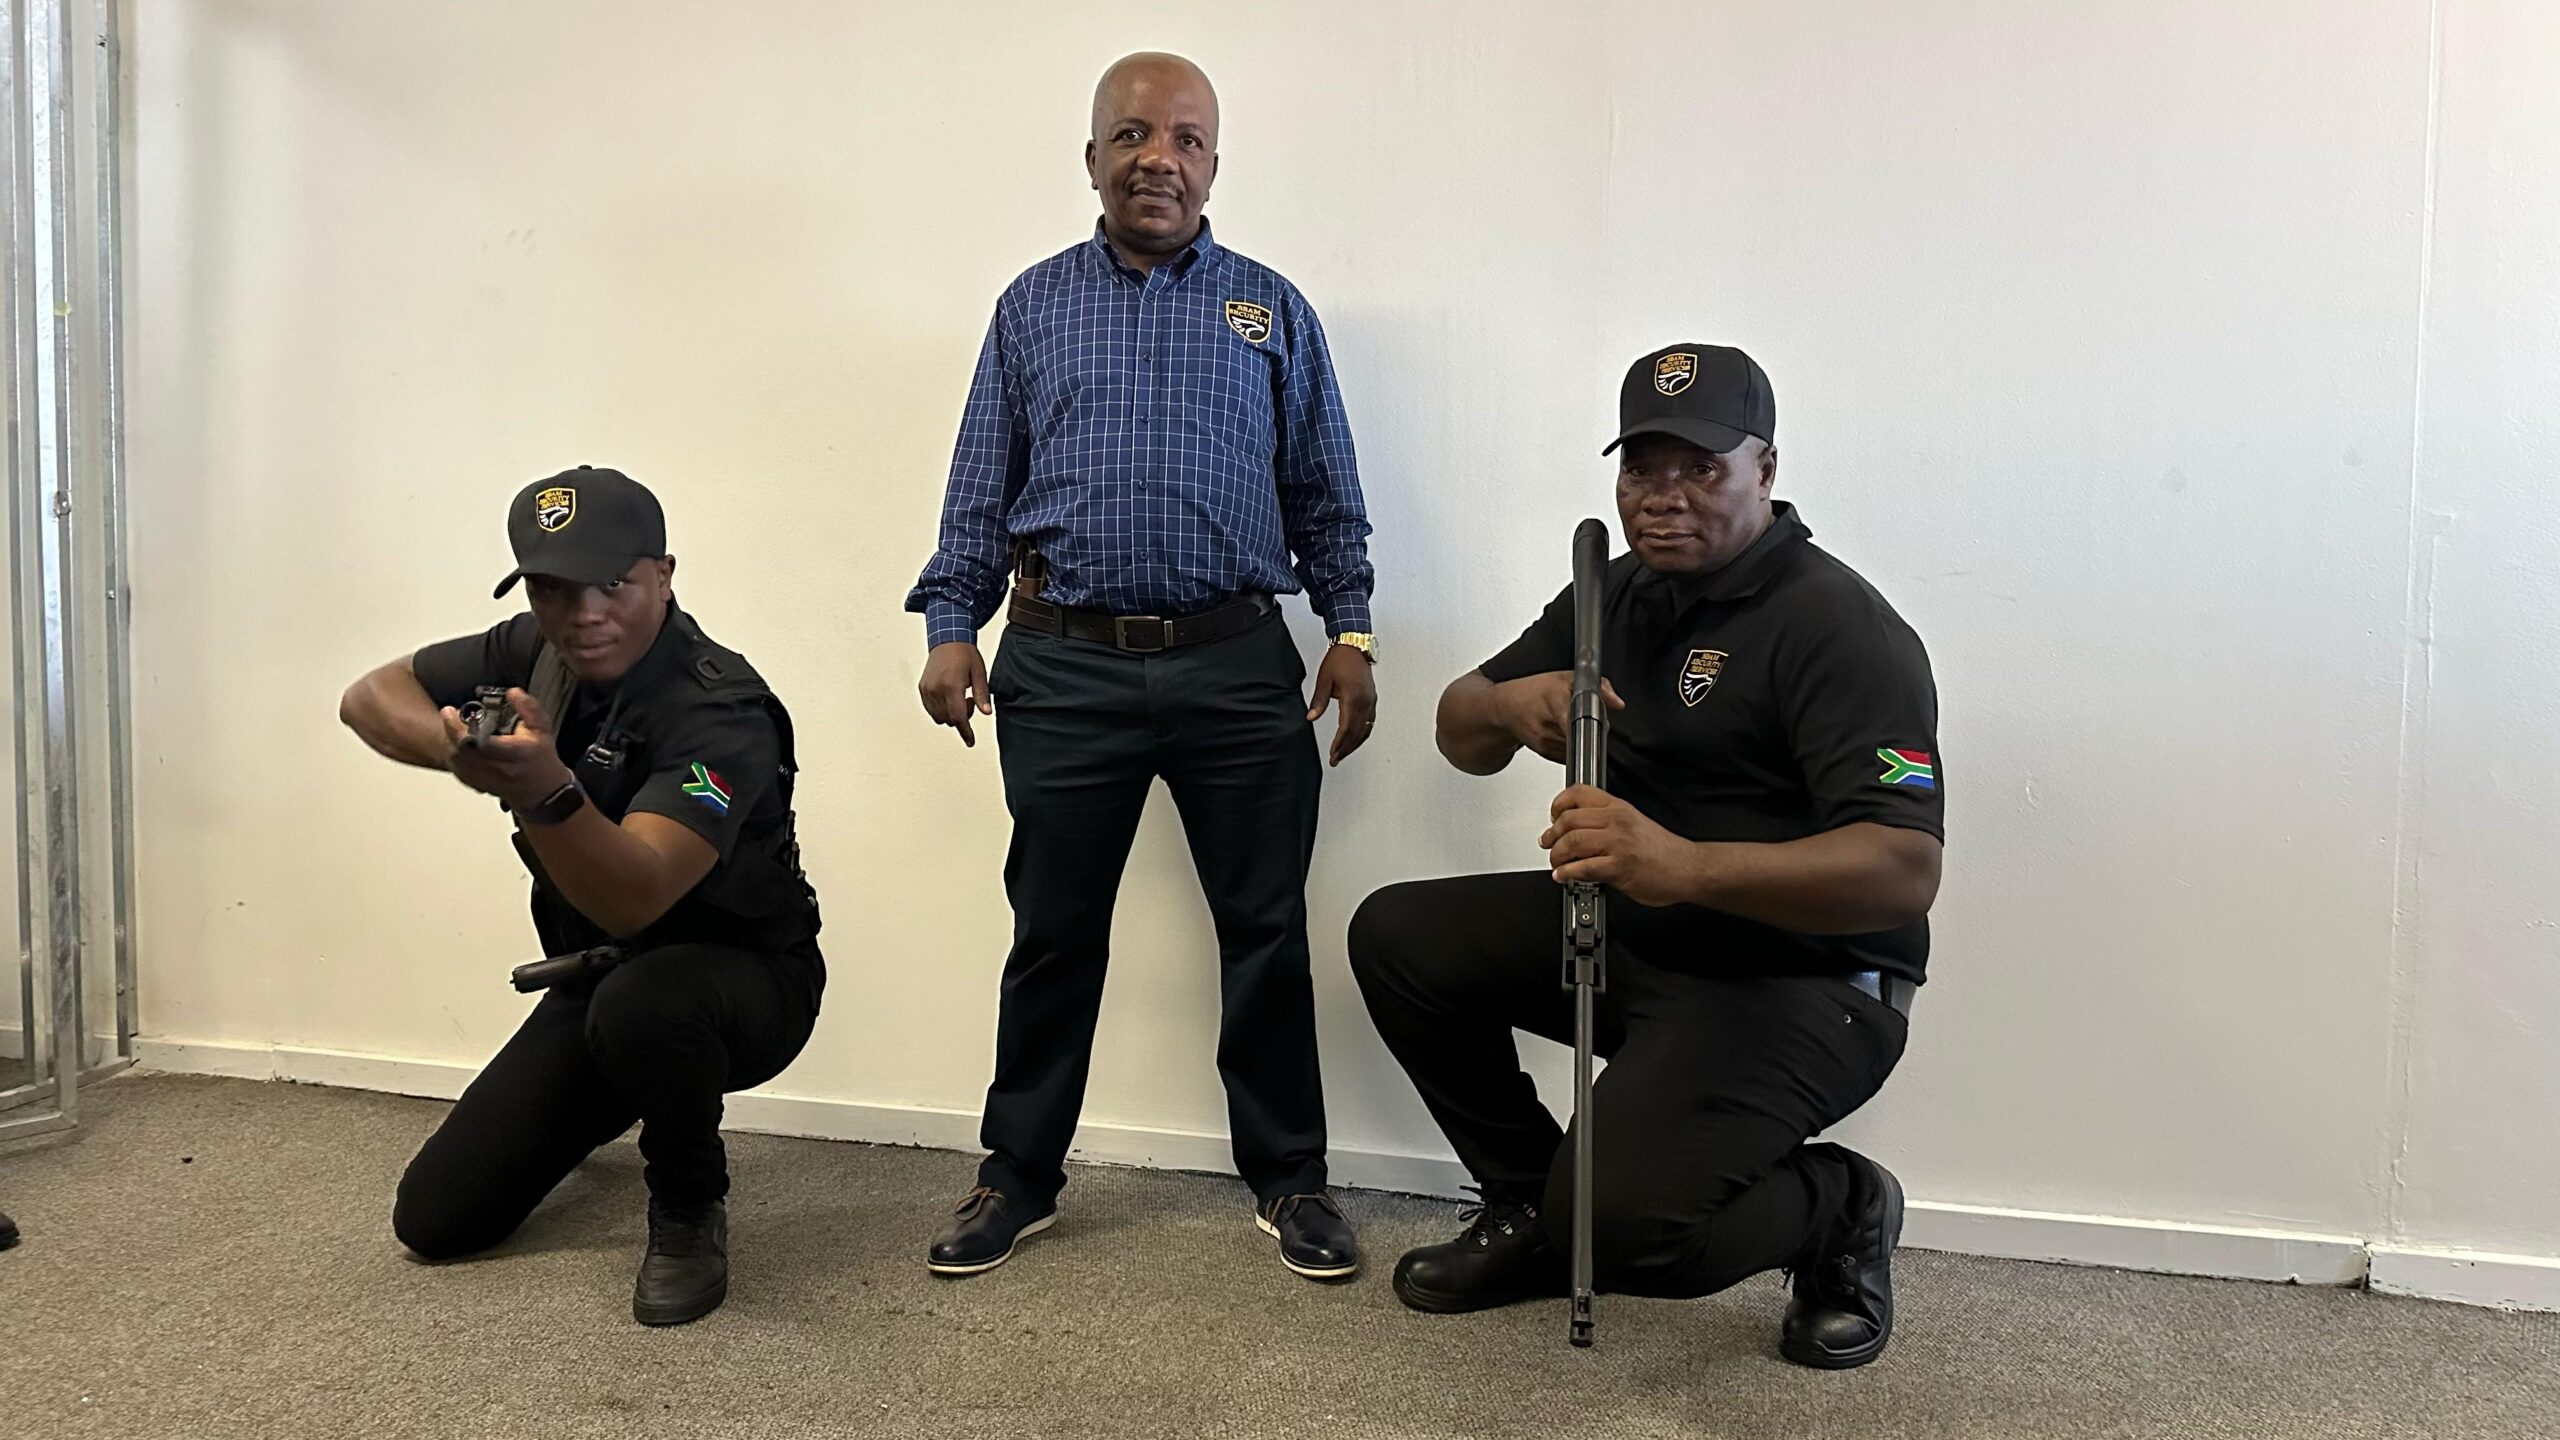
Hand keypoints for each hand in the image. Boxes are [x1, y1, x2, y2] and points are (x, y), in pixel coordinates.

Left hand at [441, 688, 573, 809]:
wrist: (542, 790)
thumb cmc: (541, 758)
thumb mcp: (542, 729)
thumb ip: (529, 708)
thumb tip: (513, 693)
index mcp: (514, 753)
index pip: (479, 741)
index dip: (461, 726)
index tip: (453, 710)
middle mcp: (498, 768)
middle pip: (462, 750)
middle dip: (451, 730)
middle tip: (450, 714)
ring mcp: (485, 779)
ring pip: (456, 761)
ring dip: (450, 741)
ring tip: (454, 726)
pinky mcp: (477, 784)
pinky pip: (457, 769)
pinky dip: (453, 755)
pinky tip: (458, 745)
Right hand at [919, 641, 991, 746]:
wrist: (948, 639)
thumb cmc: (964, 653)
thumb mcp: (979, 674)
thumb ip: (982, 695)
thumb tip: (986, 712)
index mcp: (951, 686)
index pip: (958, 717)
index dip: (966, 731)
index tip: (970, 741)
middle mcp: (936, 689)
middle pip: (948, 719)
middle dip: (961, 718)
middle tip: (969, 701)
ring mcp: (927, 689)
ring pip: (938, 717)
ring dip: (950, 714)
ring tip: (958, 696)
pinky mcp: (922, 688)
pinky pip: (930, 709)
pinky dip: (940, 709)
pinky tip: (949, 696)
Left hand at [1306, 644, 1378, 766]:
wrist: (1354, 645)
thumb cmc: (1339, 659)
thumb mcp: (1324, 680)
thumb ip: (1318, 701)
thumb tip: (1311, 717)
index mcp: (1353, 696)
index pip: (1346, 728)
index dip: (1339, 744)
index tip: (1333, 754)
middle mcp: (1365, 700)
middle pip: (1357, 732)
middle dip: (1346, 748)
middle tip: (1336, 759)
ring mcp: (1371, 700)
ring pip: (1366, 729)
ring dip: (1355, 743)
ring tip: (1344, 753)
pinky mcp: (1372, 698)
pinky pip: (1370, 721)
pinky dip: (1363, 733)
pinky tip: (1356, 739)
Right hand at [1495, 672, 1624, 763]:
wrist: (1507, 706)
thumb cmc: (1535, 691)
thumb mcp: (1566, 677)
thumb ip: (1598, 686)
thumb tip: (1617, 703)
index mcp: (1553, 697)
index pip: (1576, 717)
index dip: (1592, 723)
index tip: (1601, 724)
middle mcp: (1546, 722)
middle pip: (1584, 733)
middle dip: (1594, 728)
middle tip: (1591, 717)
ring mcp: (1544, 740)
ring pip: (1580, 746)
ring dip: (1584, 738)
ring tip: (1575, 722)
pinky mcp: (1545, 753)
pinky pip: (1570, 754)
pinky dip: (1575, 746)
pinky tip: (1566, 733)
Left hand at [1541, 785, 1697, 905]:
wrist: (1688, 868)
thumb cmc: (1663, 849)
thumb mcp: (1634, 822)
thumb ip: (1606, 821)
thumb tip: (1576, 828)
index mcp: (1619, 807)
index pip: (1578, 793)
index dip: (1558, 804)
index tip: (1553, 816)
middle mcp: (1616, 821)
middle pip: (1568, 820)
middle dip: (1551, 835)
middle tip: (1548, 844)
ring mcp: (1617, 844)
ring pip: (1571, 842)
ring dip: (1556, 855)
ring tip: (1556, 862)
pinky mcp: (1618, 868)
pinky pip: (1582, 868)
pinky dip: (1567, 873)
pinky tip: (1564, 876)